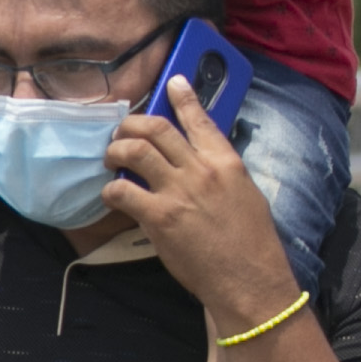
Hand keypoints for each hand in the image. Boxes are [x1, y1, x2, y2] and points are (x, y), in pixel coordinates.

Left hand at [103, 77, 296, 338]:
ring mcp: (178, 192)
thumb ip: (221, 172)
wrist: (249, 279)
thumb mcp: (245, 195)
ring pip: (134, 151)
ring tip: (110, 160)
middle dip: (131, 124)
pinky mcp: (159, 217)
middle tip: (120, 133)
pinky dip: (111, 191)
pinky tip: (111, 196)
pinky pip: (122, 191)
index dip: (183, 97)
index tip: (173, 82)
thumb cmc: (250, 243)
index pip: (200, 119)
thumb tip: (198, 160)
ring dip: (115, 151)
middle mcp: (201, 169)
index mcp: (226, 162)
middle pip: (156, 128)